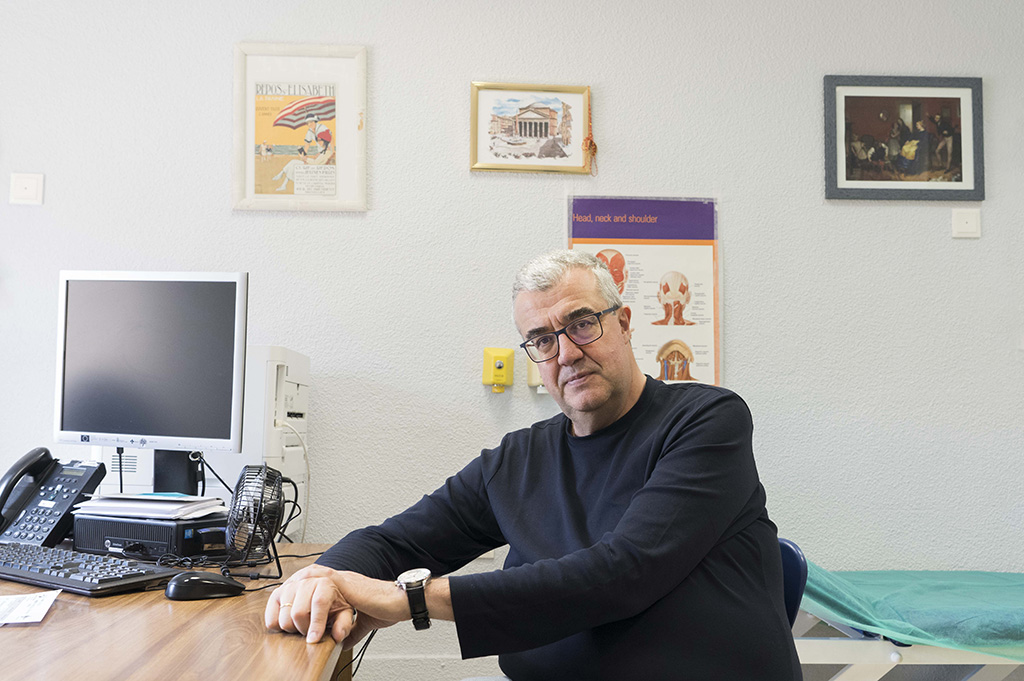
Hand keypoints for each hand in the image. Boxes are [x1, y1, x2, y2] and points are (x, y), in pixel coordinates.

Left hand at [264, 565, 402, 645]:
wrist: (396, 602)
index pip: (278, 595)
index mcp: (315, 582)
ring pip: (295, 601)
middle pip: (283, 599)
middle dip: (290, 625)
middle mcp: (317, 575)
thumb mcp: (346, 619)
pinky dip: (317, 622)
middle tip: (308, 636)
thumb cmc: (375, 607)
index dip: (275, 616)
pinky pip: (318, 602)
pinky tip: (319, 635)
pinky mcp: (338, 581)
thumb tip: (328, 642)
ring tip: (312, 638)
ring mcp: (326, 576)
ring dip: (301, 625)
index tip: (282, 632)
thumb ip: (334, 626)